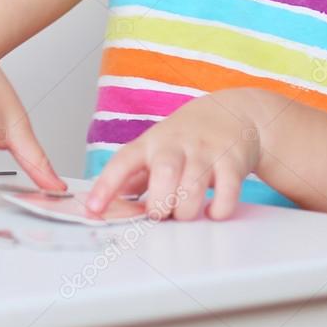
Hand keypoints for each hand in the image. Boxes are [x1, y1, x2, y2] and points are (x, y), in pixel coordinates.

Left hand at [84, 89, 260, 220]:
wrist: (233, 112)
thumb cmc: (186, 136)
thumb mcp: (156, 147)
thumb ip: (135, 175)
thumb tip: (107, 201)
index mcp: (151, 143)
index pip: (123, 161)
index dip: (106, 185)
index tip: (93, 208)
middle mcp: (176, 144)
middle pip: (163, 173)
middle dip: (159, 203)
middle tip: (159, 214)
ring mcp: (205, 151)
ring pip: (192, 186)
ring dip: (185, 210)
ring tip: (184, 213)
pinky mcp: (232, 161)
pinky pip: (227, 192)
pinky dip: (218, 210)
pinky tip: (212, 211)